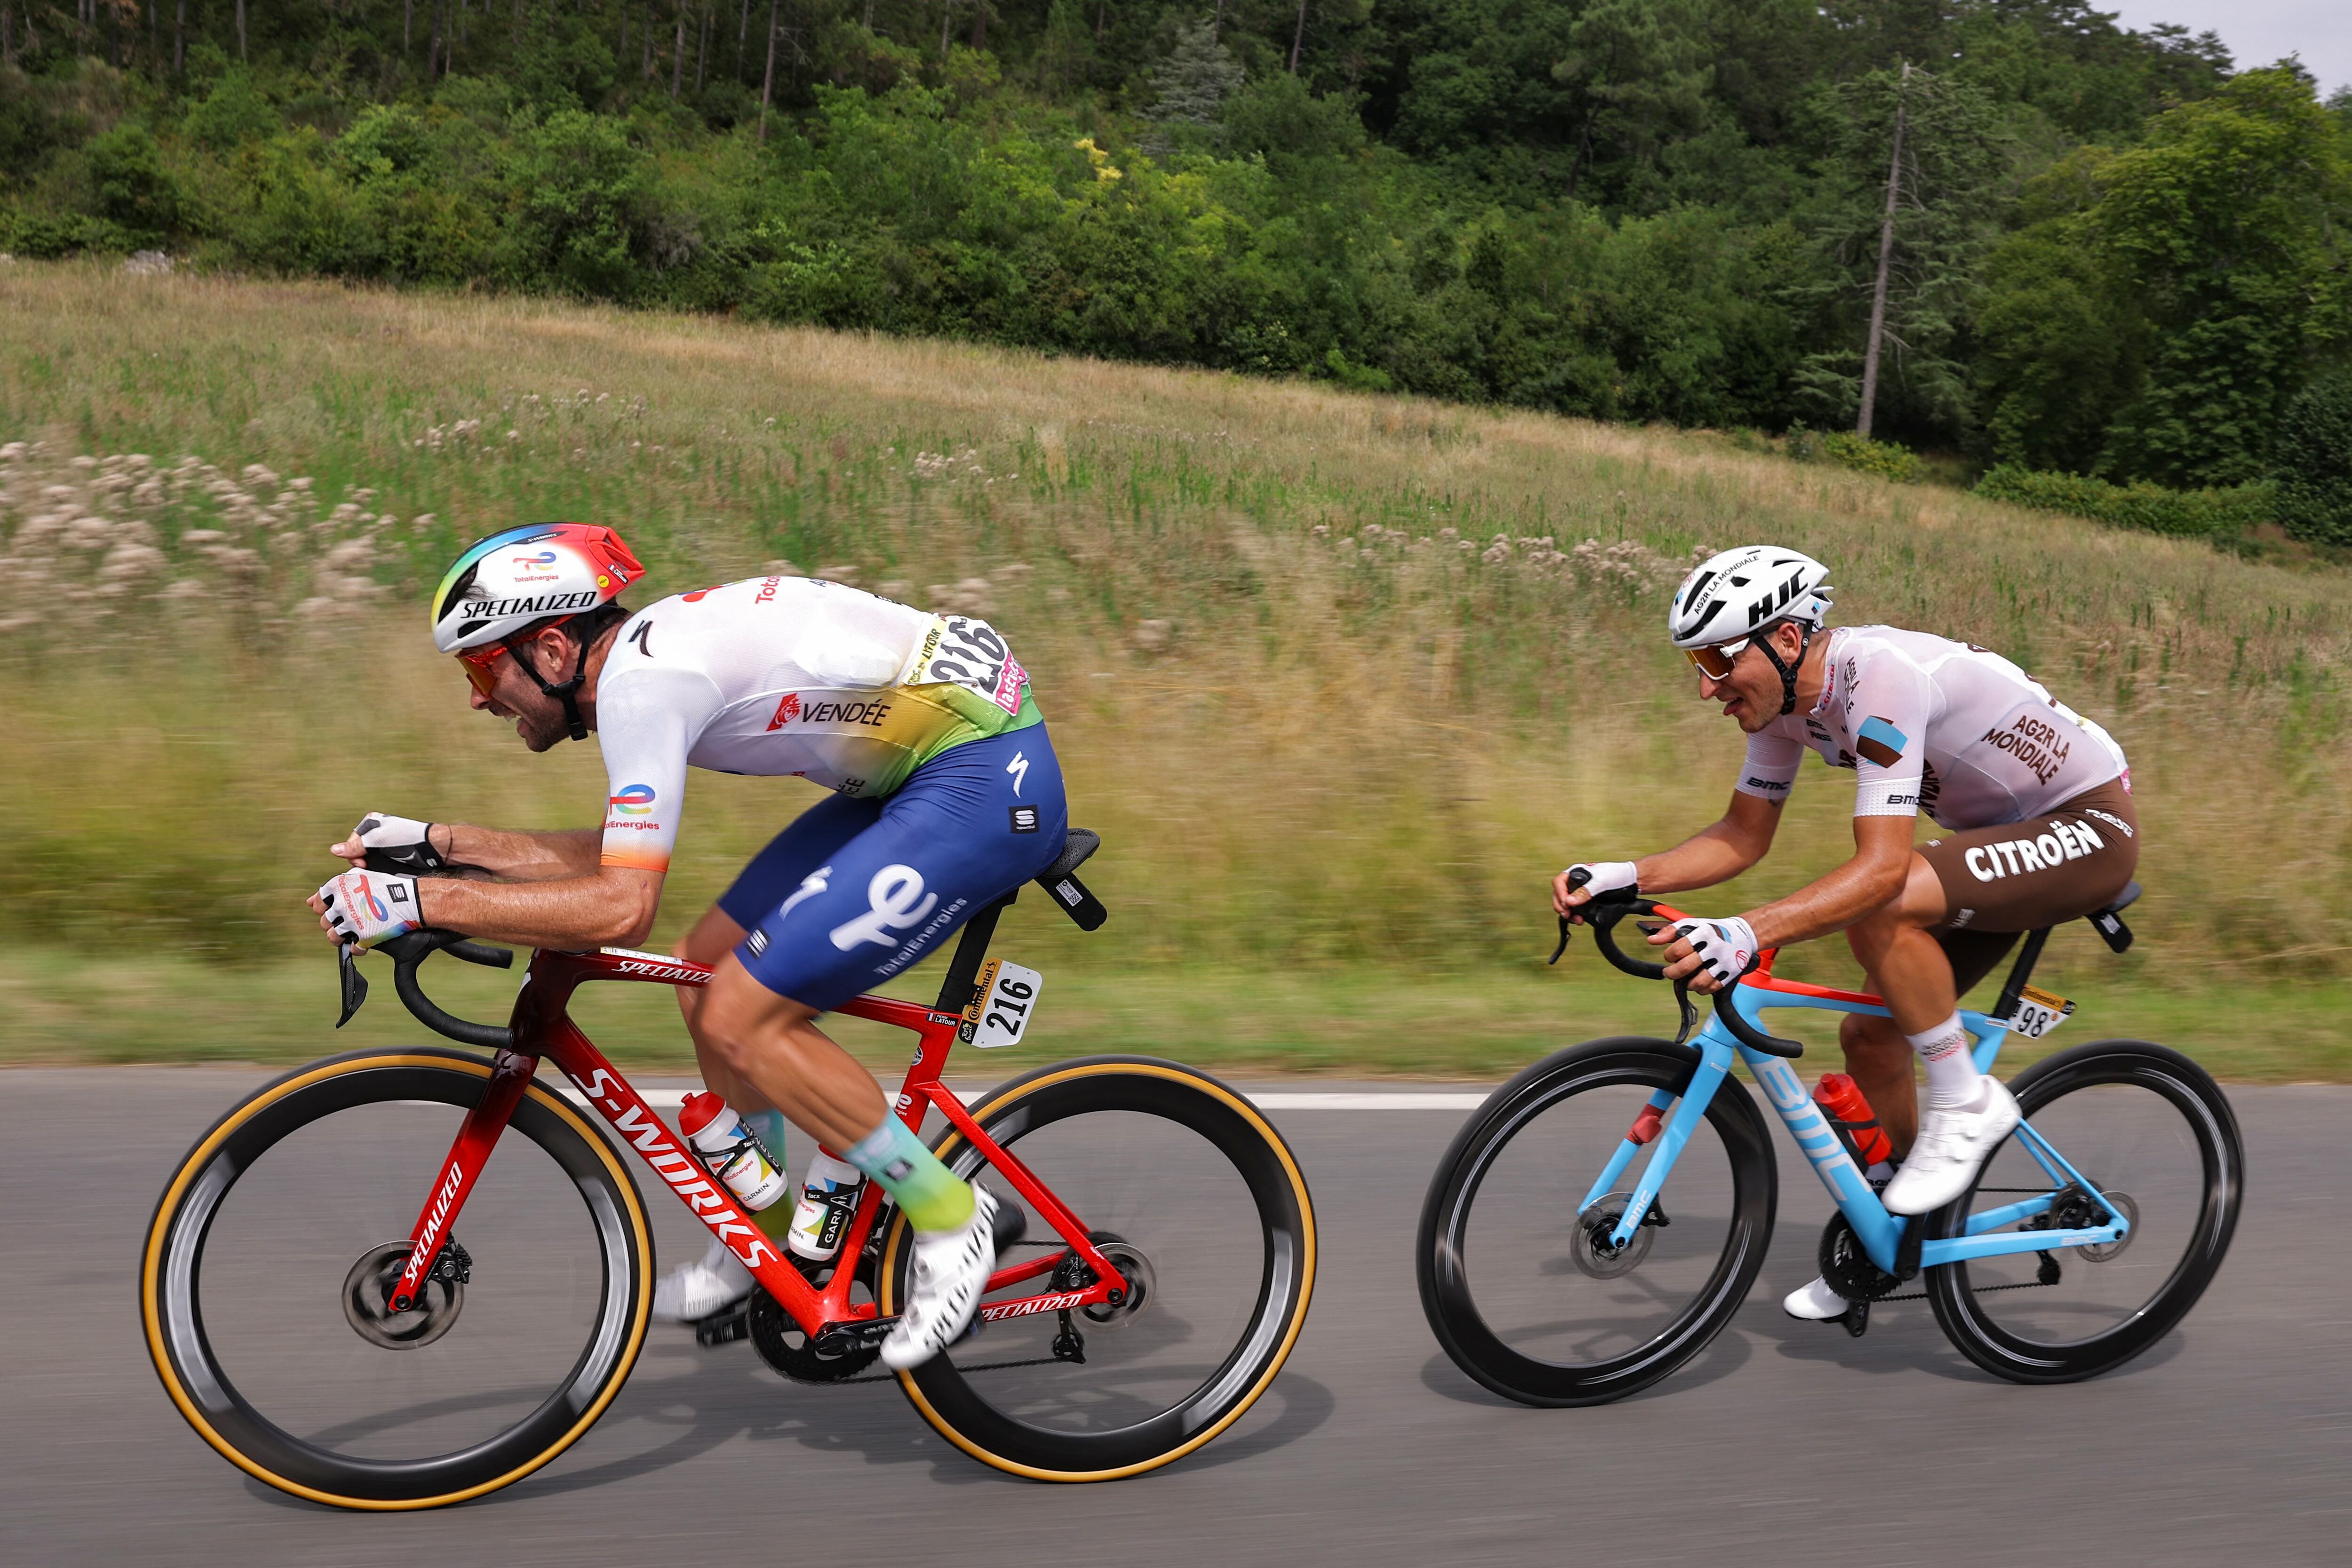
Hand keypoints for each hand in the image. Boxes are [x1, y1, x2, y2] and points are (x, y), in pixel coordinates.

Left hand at [311, 869, 424, 946]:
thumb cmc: (386, 886)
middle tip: (350, 919)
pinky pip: (353, 948)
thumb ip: (333, 889)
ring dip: (342, 936)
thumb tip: (310, 902)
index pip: (318, 903)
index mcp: (337, 886)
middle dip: (335, 922)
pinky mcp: (364, 936)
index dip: (327, 907)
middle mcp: (341, 904)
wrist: (411, 899)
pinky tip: (367, 939)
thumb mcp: (358, 878)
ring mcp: (351, 921)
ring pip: (333, 937)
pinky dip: (359, 947)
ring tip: (354, 932)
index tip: (338, 909)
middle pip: (324, 921)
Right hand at [331, 813, 445, 872]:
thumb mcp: (378, 840)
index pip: (352, 841)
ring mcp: (383, 846)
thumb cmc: (407, 837)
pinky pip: (376, 865)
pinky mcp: (391, 857)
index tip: (361, 863)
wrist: (432, 847)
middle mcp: (376, 834)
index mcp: (372, 823)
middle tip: (366, 867)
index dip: (353, 853)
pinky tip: (377, 875)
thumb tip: (334, 850)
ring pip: (366, 861)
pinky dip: (375, 871)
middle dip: (359, 861)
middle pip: (357, 852)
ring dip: (366, 868)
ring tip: (372, 872)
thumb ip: (356, 846)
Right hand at [1552, 861, 1637, 918]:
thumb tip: (1569, 901)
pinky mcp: (1586, 901)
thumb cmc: (1616, 875)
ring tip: (1575, 919)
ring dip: (1567, 912)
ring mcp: (1580, 892)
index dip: (1560, 893)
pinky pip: (1575, 908)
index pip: (1559, 882)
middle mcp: (1576, 882)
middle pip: (1559, 894)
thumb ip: (1585, 891)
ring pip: (1565, 903)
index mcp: (1576, 872)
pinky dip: (1574, 915)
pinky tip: (1580, 919)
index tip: (1566, 904)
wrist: (1630, 881)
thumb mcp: (1601, 882)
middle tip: (1567, 914)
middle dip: (1560, 905)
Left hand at [1649, 914, 1757, 992]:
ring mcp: (1724, 962)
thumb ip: (1670, 931)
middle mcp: (1715, 947)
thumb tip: (1652, 940)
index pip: (1678, 949)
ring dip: (1688, 984)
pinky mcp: (1731, 973)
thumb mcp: (1692, 924)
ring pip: (1699, 982)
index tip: (1669, 957)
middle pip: (1686, 967)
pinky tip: (1698, 983)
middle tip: (1669, 972)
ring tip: (1685, 979)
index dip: (1669, 955)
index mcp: (1704, 933)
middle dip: (1672, 973)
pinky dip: (1702, 989)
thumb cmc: (1713, 930)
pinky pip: (1713, 987)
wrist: (1743, 934)